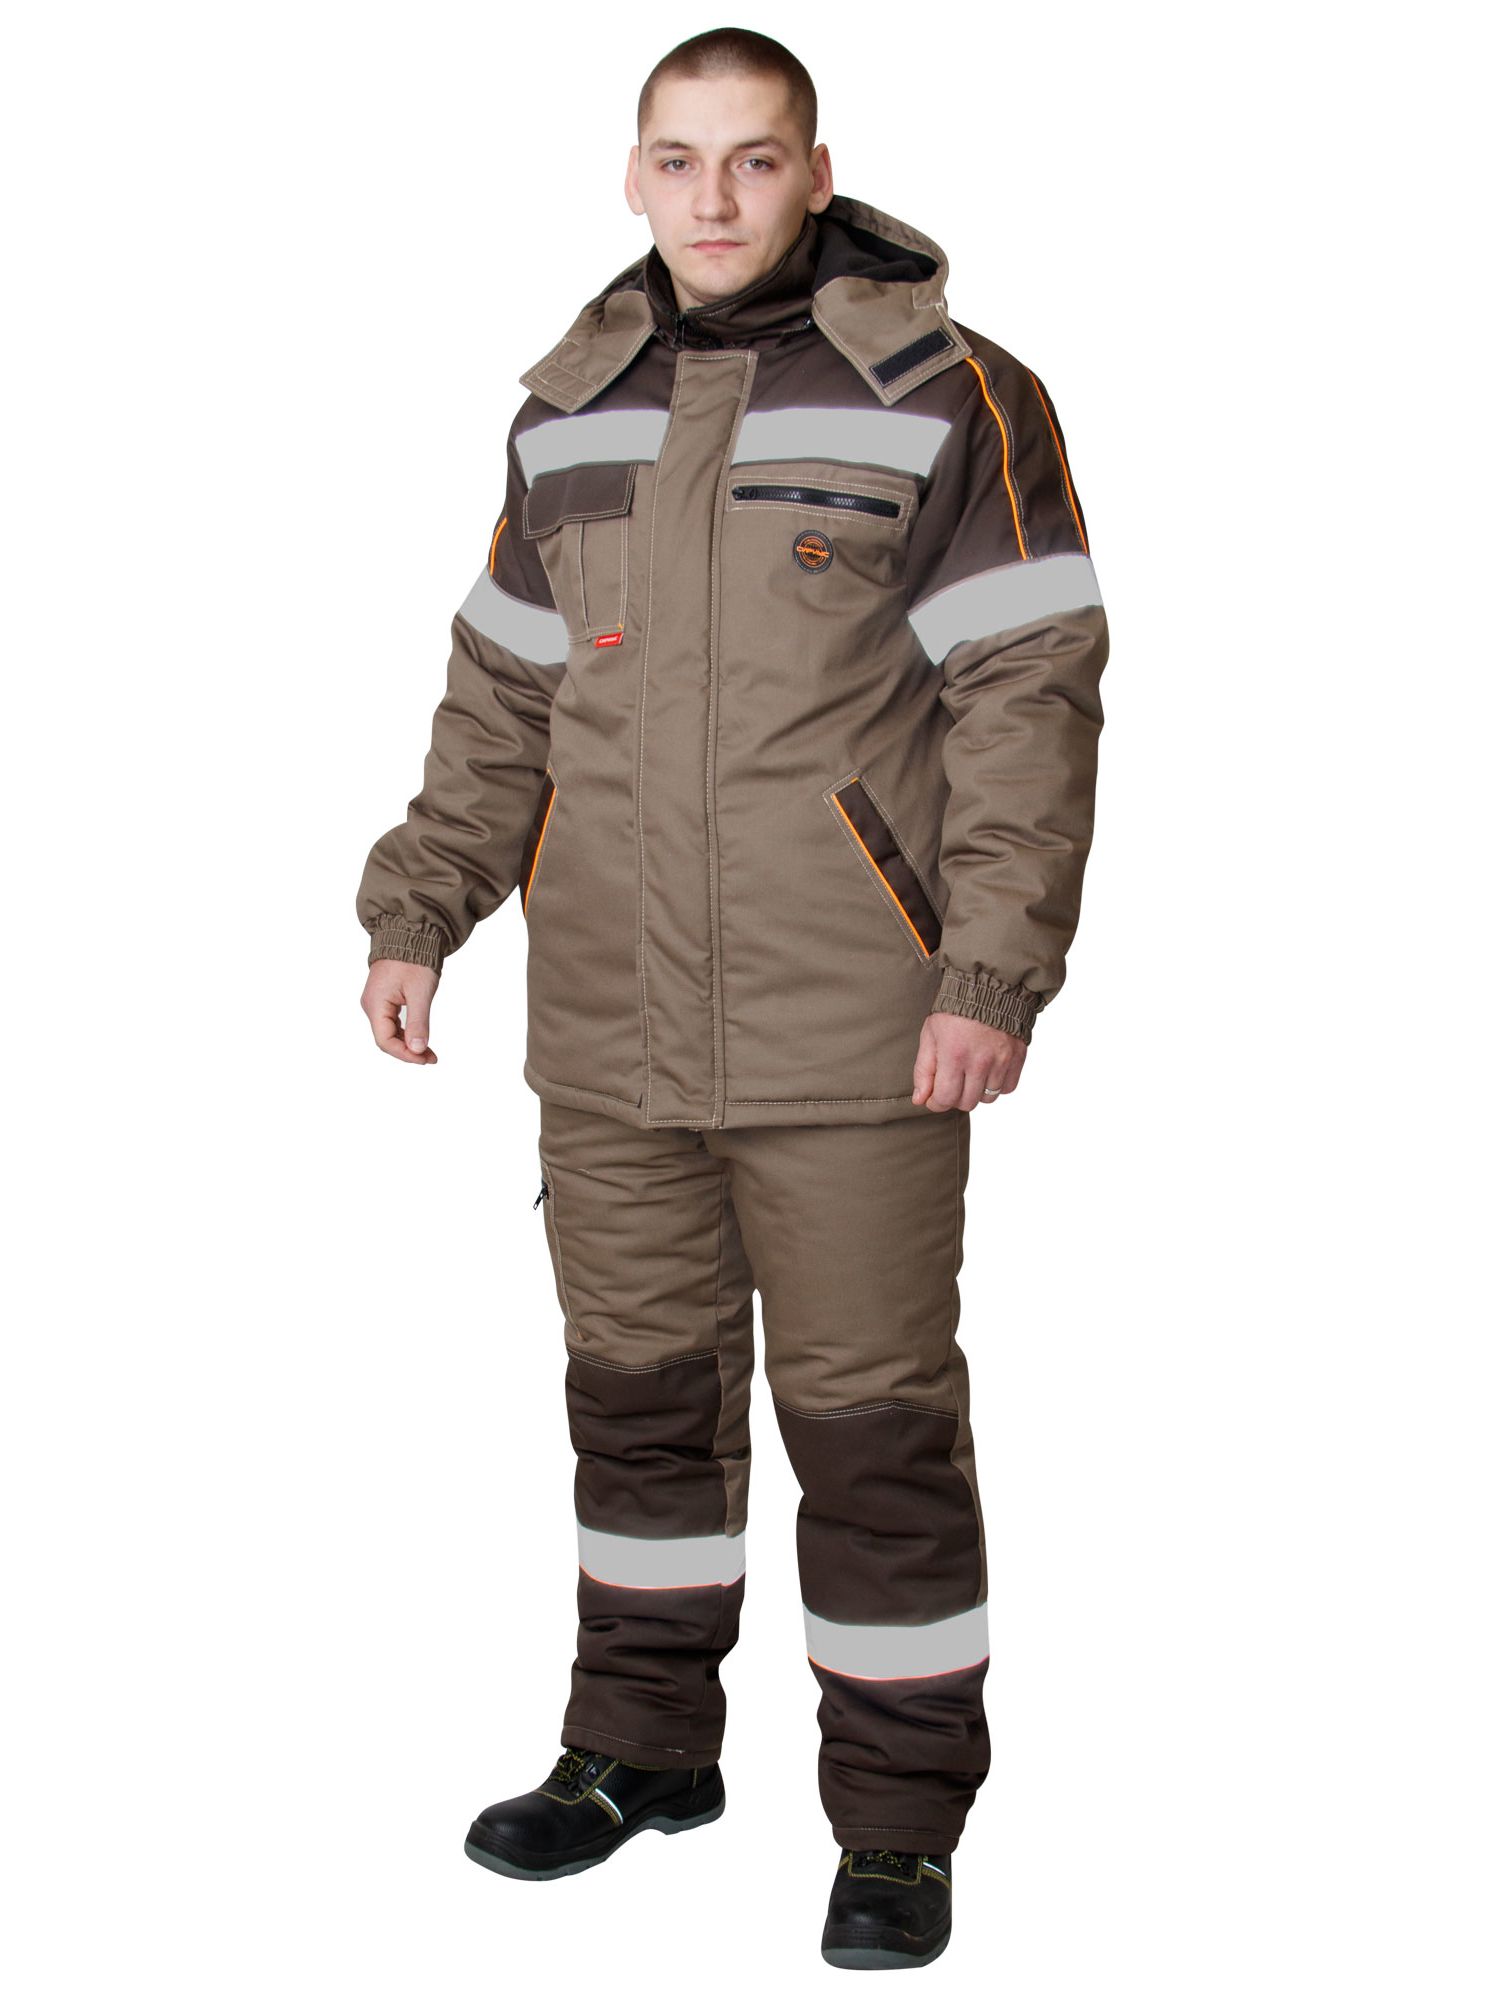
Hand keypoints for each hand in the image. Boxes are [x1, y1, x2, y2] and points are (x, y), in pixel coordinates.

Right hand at [361, 959, 439, 1064]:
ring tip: (429, 1053)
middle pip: (386, 1039)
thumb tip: (417, 1050)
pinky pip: (392, 1022)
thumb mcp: (420, 992)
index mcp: (375, 1004)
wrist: (410, 934)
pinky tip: (420, 1039)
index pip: (385, 1041)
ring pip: (389, 1032)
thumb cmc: (414, 959)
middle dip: (408, 1051)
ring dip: (408, 1044)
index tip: (424, 1059)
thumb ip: (418, 1023)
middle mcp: (371, 1005)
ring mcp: (377, 1002)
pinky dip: (406, 1032)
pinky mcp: (384, 999)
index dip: (404, 1054)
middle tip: (431, 1059)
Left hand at [912, 1010, 1026, 1110]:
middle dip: (955, 1098)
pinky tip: (988, 1072)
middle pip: (967, 1103)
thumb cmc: (955, 1009)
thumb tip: (921, 1099)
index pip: (946, 1098)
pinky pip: (1007, 1088)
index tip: (933, 1098)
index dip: (936, 1103)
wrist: (988, 987)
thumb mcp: (930, 1035)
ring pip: (988, 1098)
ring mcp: (1001, 1060)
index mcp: (954, 1055)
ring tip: (970, 1074)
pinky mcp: (1017, 1057)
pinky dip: (997, 1085)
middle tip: (951, 1083)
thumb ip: (924, 1069)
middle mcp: (980, 1061)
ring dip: (976, 1092)